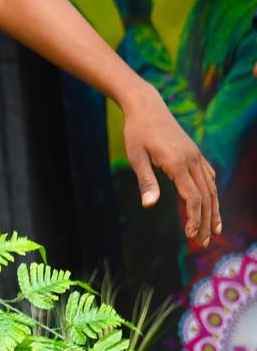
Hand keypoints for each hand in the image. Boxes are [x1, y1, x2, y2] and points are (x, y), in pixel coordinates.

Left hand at [121, 91, 220, 246]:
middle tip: (203, 243)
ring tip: (214, 231)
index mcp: (178, 163)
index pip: (193, 198)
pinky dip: (212, 194)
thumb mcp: (135, 156)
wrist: (147, 107)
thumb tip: (149, 205)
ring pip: (211, 188)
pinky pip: (209, 177)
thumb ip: (146, 181)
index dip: (194, 219)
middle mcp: (193, 161)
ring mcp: (197, 157)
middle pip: (206, 197)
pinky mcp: (195, 154)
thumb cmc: (136, 132)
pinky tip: (211, 205)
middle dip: (206, 222)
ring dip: (213, 211)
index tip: (190, 236)